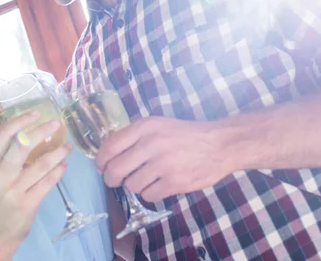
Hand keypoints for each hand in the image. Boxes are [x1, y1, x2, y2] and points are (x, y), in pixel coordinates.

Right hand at [0, 111, 71, 258]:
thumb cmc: (3, 194)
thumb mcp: (1, 173)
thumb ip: (13, 155)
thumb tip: (39, 131)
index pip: (2, 135)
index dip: (19, 121)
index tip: (36, 113)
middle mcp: (1, 174)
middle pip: (21, 146)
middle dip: (41, 132)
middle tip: (57, 124)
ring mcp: (14, 190)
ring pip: (41, 165)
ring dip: (58, 153)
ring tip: (68, 147)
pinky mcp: (27, 203)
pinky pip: (48, 182)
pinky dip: (58, 171)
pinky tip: (64, 165)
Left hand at [95, 116, 230, 202]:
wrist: (220, 144)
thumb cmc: (186, 134)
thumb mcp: (159, 125)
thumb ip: (135, 136)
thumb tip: (109, 154)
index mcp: (146, 127)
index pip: (110, 146)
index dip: (101, 160)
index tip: (101, 166)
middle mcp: (151, 144)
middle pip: (116, 170)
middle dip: (111, 178)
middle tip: (115, 180)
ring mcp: (163, 164)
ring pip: (131, 185)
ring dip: (135, 185)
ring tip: (147, 178)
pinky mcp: (174, 182)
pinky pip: (148, 195)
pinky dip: (151, 193)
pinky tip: (160, 184)